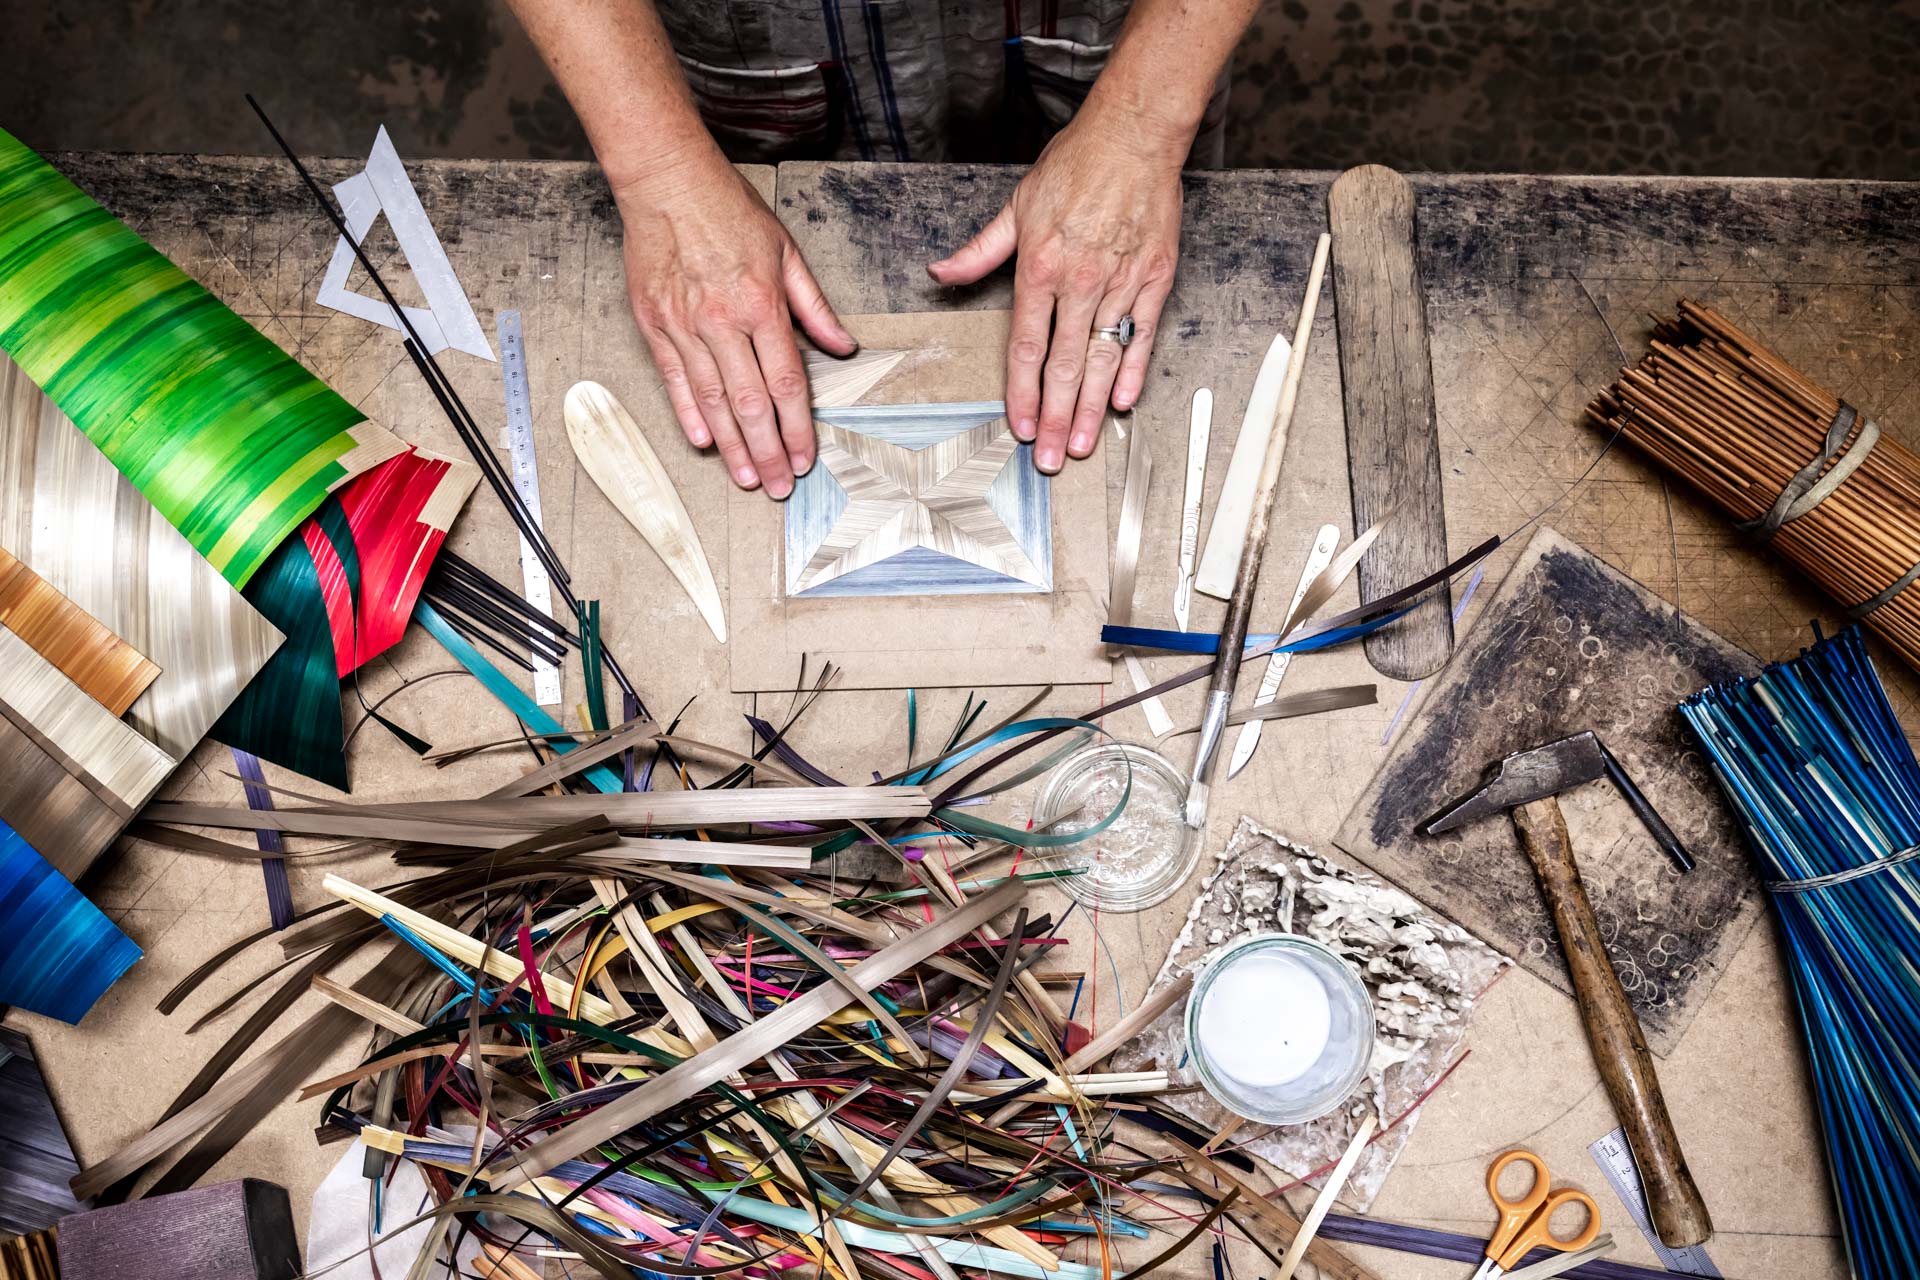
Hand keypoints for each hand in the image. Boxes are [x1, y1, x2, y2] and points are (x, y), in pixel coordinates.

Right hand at [615, 155, 854, 496]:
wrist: (666, 182)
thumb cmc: (728, 210)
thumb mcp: (787, 251)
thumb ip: (814, 306)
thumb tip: (842, 345)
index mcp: (762, 306)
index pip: (786, 383)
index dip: (797, 428)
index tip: (805, 458)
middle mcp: (723, 322)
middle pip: (751, 403)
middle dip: (767, 451)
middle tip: (778, 486)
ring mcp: (685, 326)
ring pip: (713, 401)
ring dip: (732, 446)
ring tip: (746, 478)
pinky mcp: (655, 324)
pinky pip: (675, 380)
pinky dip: (689, 414)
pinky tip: (704, 443)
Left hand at [928, 109, 1185, 471]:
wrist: (1134, 137)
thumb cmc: (1075, 167)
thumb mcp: (1016, 205)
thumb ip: (980, 250)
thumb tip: (940, 273)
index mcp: (1041, 269)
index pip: (1027, 346)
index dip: (1023, 392)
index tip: (1022, 427)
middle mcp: (1080, 284)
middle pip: (1064, 366)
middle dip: (1057, 418)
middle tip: (1052, 460)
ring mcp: (1120, 284)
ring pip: (1102, 360)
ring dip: (1092, 409)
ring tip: (1084, 445)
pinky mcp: (1154, 279)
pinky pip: (1141, 335)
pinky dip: (1133, 372)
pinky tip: (1123, 404)